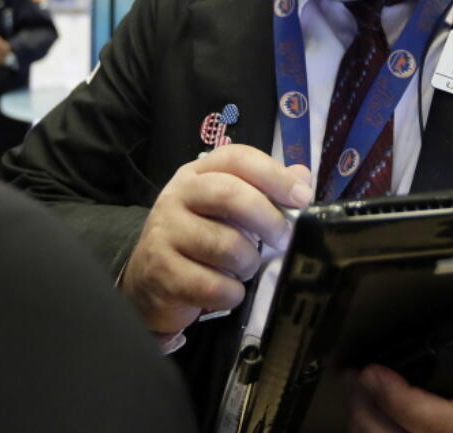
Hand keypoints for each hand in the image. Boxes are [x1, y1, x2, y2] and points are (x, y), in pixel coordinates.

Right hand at [121, 144, 312, 335]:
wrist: (149, 281)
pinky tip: (228, 291)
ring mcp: (165, 234)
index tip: (302, 197)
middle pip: (229, 194)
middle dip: (267, 218)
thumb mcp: (228, 210)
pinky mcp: (162, 273)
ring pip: (224, 245)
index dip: (273, 174)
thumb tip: (303, 178)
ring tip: (245, 268)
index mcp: (197, 174)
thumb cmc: (199, 240)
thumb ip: (265, 191)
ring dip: (248, 263)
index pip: (236, 158)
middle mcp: (176, 196)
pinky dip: (232, 293)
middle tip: (284, 239)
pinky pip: (212, 285)